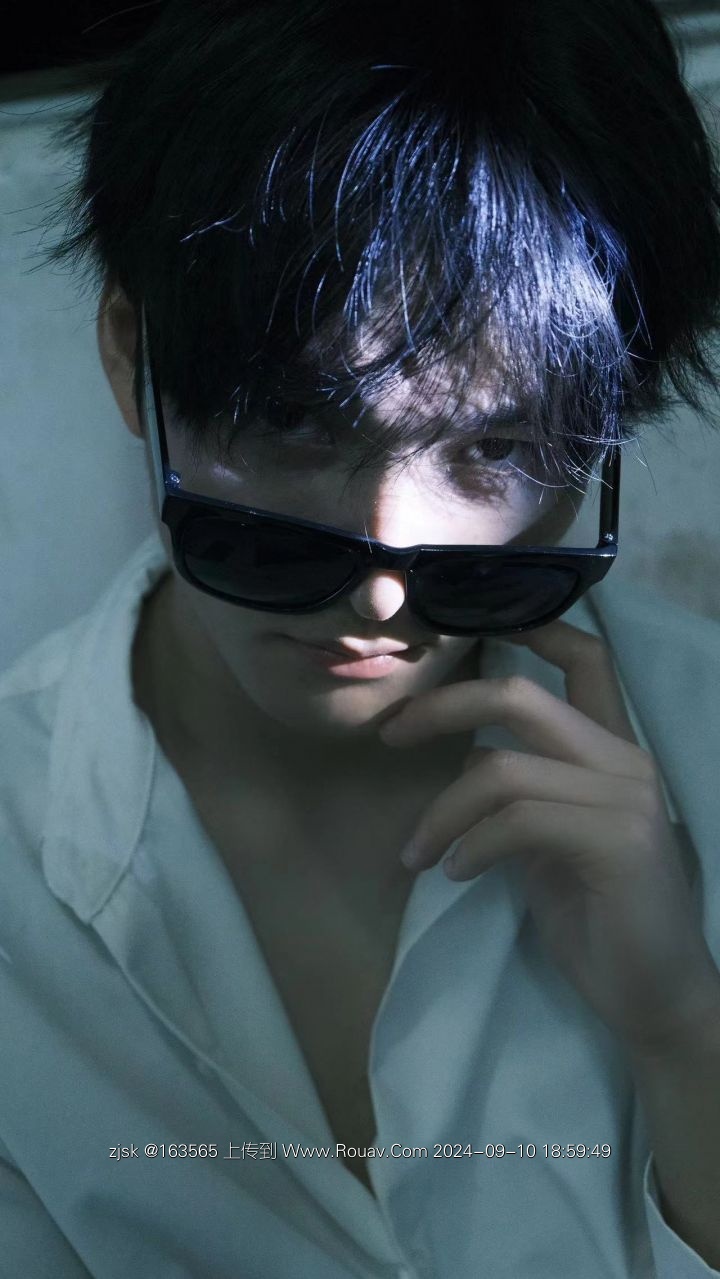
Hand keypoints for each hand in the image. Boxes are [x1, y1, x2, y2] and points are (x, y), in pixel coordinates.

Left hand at [379, 619, 719, 1054]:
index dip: (534, 630)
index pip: (587, 660)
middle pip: (520, 696)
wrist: (655, 997)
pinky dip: (469, 845)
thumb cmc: (600, 919)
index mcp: (614, 751)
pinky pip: (515, 821)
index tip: (470, 626)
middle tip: (390, 735)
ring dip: (441, 812)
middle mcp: (625, 760)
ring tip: (416, 853)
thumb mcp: (552, 842)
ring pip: (501, 769)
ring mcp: (625, 799)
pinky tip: (455, 874)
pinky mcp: (617, 842)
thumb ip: (524, 793)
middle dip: (444, 706)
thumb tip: (468, 758)